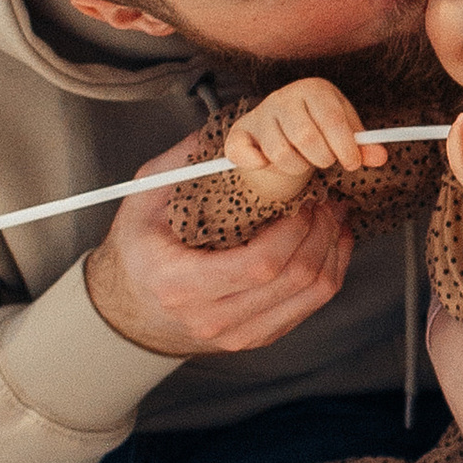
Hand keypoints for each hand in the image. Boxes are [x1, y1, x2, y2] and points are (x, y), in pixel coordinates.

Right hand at [86, 139, 352, 357]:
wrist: (129, 309)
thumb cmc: (138, 250)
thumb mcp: (144, 198)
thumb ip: (184, 161)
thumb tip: (231, 125)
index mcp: (181, 285)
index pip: (260, 265)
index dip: (295, 229)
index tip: (302, 198)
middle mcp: (213, 318)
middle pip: (294, 280)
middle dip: (322, 232)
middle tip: (327, 199)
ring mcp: (238, 335)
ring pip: (310, 297)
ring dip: (331, 251)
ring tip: (332, 216)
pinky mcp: (257, 337)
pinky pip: (308, 307)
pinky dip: (328, 271)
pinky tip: (327, 242)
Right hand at [221, 76, 383, 211]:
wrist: (280, 124)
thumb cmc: (317, 125)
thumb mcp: (343, 130)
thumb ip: (362, 145)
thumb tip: (380, 157)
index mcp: (313, 89)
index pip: (331, 118)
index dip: (345, 146)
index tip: (352, 163)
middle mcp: (283, 97)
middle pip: (306, 136)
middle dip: (322, 158)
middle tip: (325, 161)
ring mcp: (260, 115)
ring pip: (280, 153)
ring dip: (297, 167)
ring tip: (302, 161)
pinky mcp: (240, 133)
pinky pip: (246, 155)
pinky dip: (259, 165)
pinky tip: (267, 162)